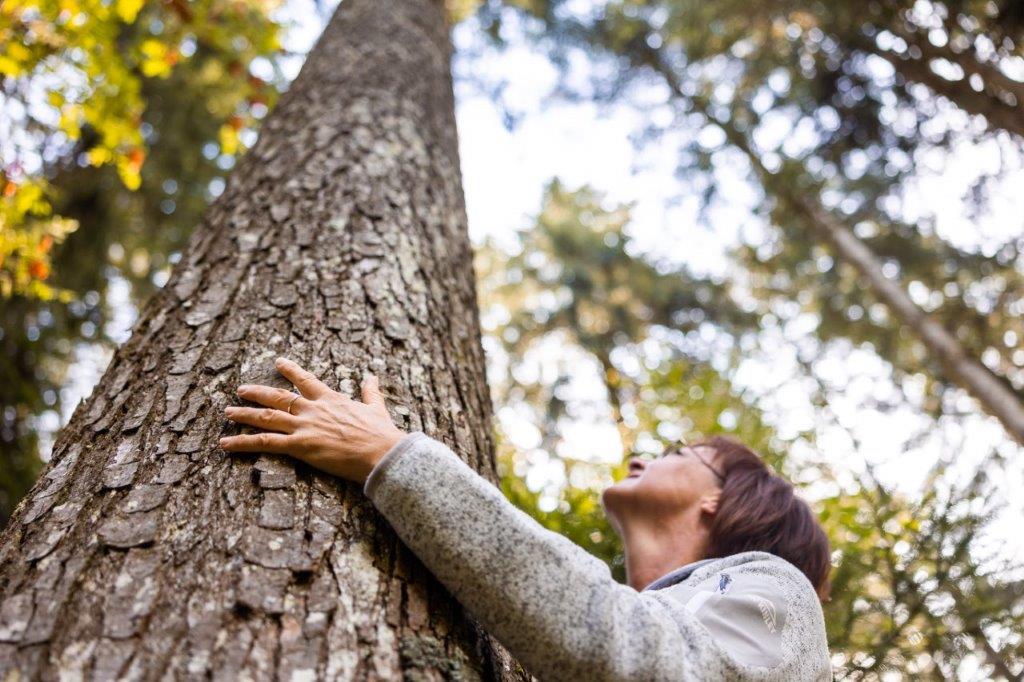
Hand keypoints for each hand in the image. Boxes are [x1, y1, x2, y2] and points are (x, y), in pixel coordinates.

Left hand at [219, 357, 406, 482]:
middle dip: (257, 393)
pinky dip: (242, 442)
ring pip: (266, 417)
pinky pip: (264, 443)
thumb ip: (370, 392)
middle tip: (241, 390)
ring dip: (244, 414)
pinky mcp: (299, 446)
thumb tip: (373, 377)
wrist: (381, 453)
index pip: (305, 380)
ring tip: (228, 413)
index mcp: (330, 399)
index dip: (290, 370)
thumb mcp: (376, 408)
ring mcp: (304, 427)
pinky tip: (225, 444)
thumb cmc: (381, 433)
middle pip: (277, 397)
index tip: (278, 362)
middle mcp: (312, 409)